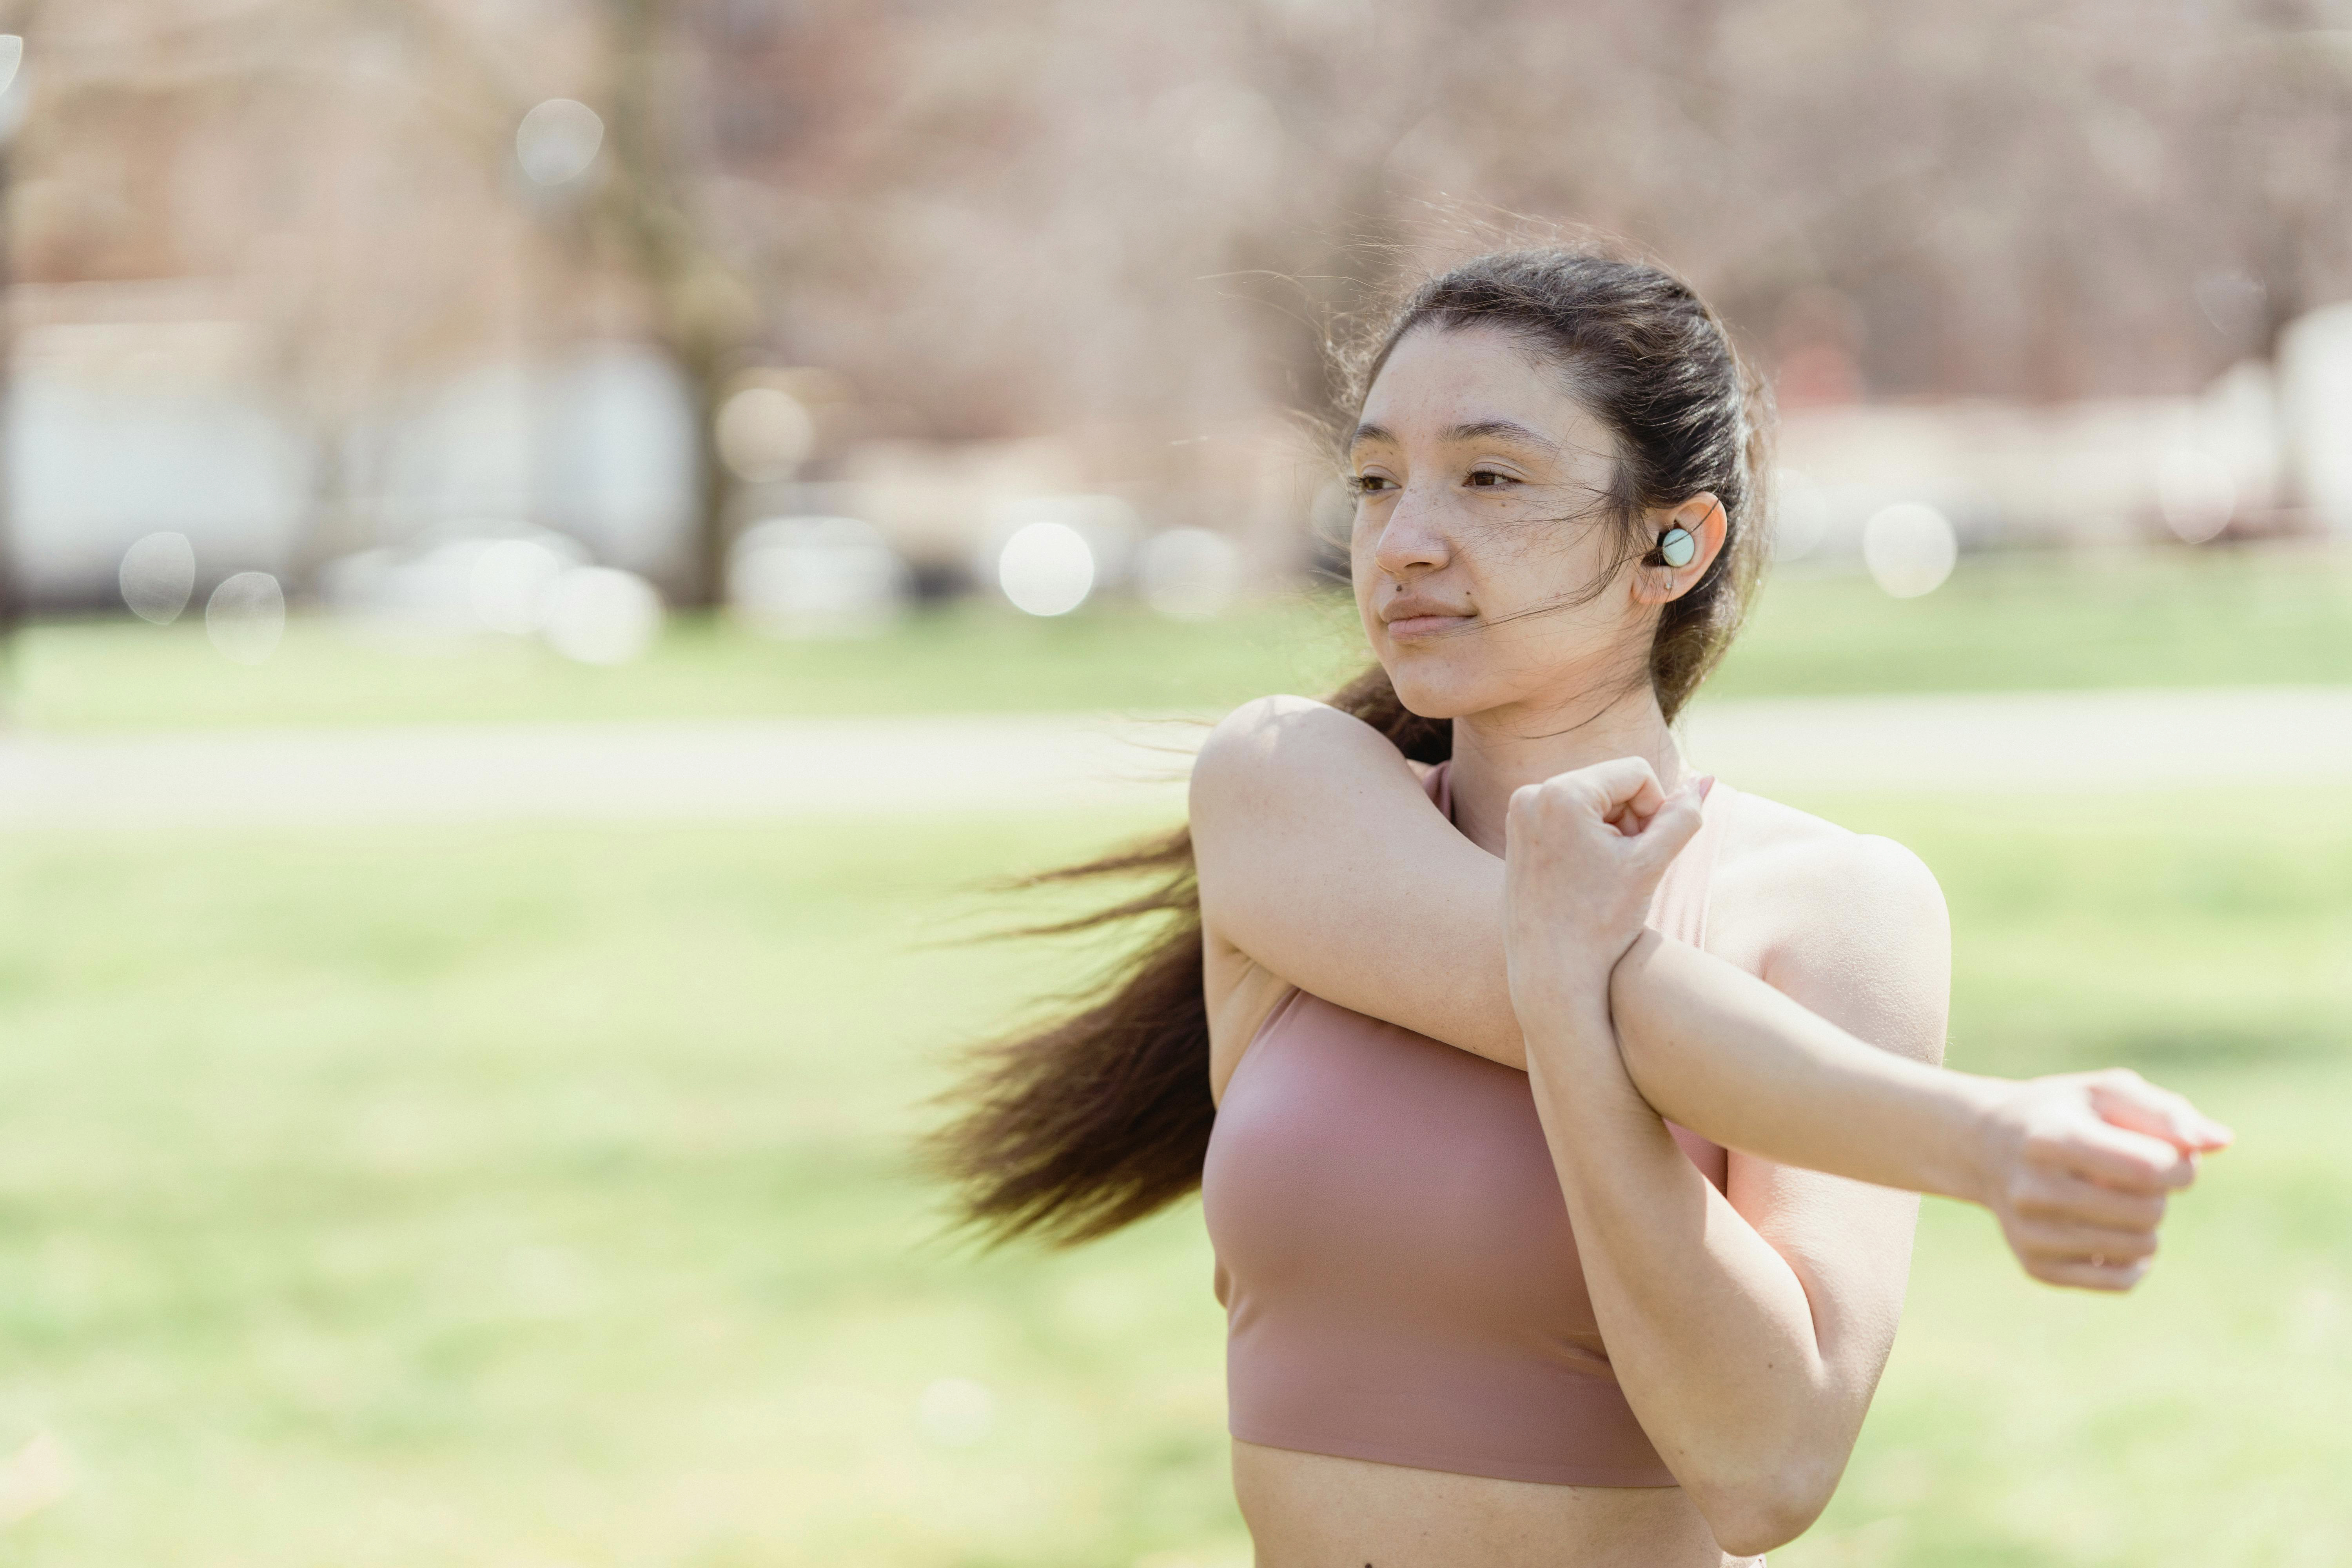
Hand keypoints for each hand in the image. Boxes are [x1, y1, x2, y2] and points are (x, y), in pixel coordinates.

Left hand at [1502, 758, 1710, 1024]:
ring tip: (1609, 875)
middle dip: (1631, 821)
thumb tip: (1704, 779)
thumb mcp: (1650, 865)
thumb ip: (1682, 817)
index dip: (1656, 811)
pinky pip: (1570, 817)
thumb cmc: (1601, 924)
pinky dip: (1590, 839)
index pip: (1636, 773)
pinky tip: (1589, 877)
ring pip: (1593, 801)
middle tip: (1628, 868)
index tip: (1645, 854)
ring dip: (1613, 831)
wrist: (1552, 974)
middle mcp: (1531, 795)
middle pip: (1612, 784)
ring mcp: (1520, 814)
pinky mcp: (1518, 833)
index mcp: (1560, 793)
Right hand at [1972, 1068, 2233, 1290]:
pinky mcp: (2036, 1266)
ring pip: (2142, 1248)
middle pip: (2150, 1211)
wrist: (1985, 1147)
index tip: (2173, 1155)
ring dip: (2149, 1223)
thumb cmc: (2063, 1113)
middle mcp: (2032, 1190)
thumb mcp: (2106, 1093)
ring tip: (2120, 1200)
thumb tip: (2221, 1142)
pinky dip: (2133, 1259)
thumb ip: (2166, 1112)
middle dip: (2162, 1194)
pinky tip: (2112, 1231)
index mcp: (2050, 1139)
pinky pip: (2123, 1281)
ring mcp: (2031, 1234)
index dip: (2183, 1166)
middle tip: (2137, 1176)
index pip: (2149, 1168)